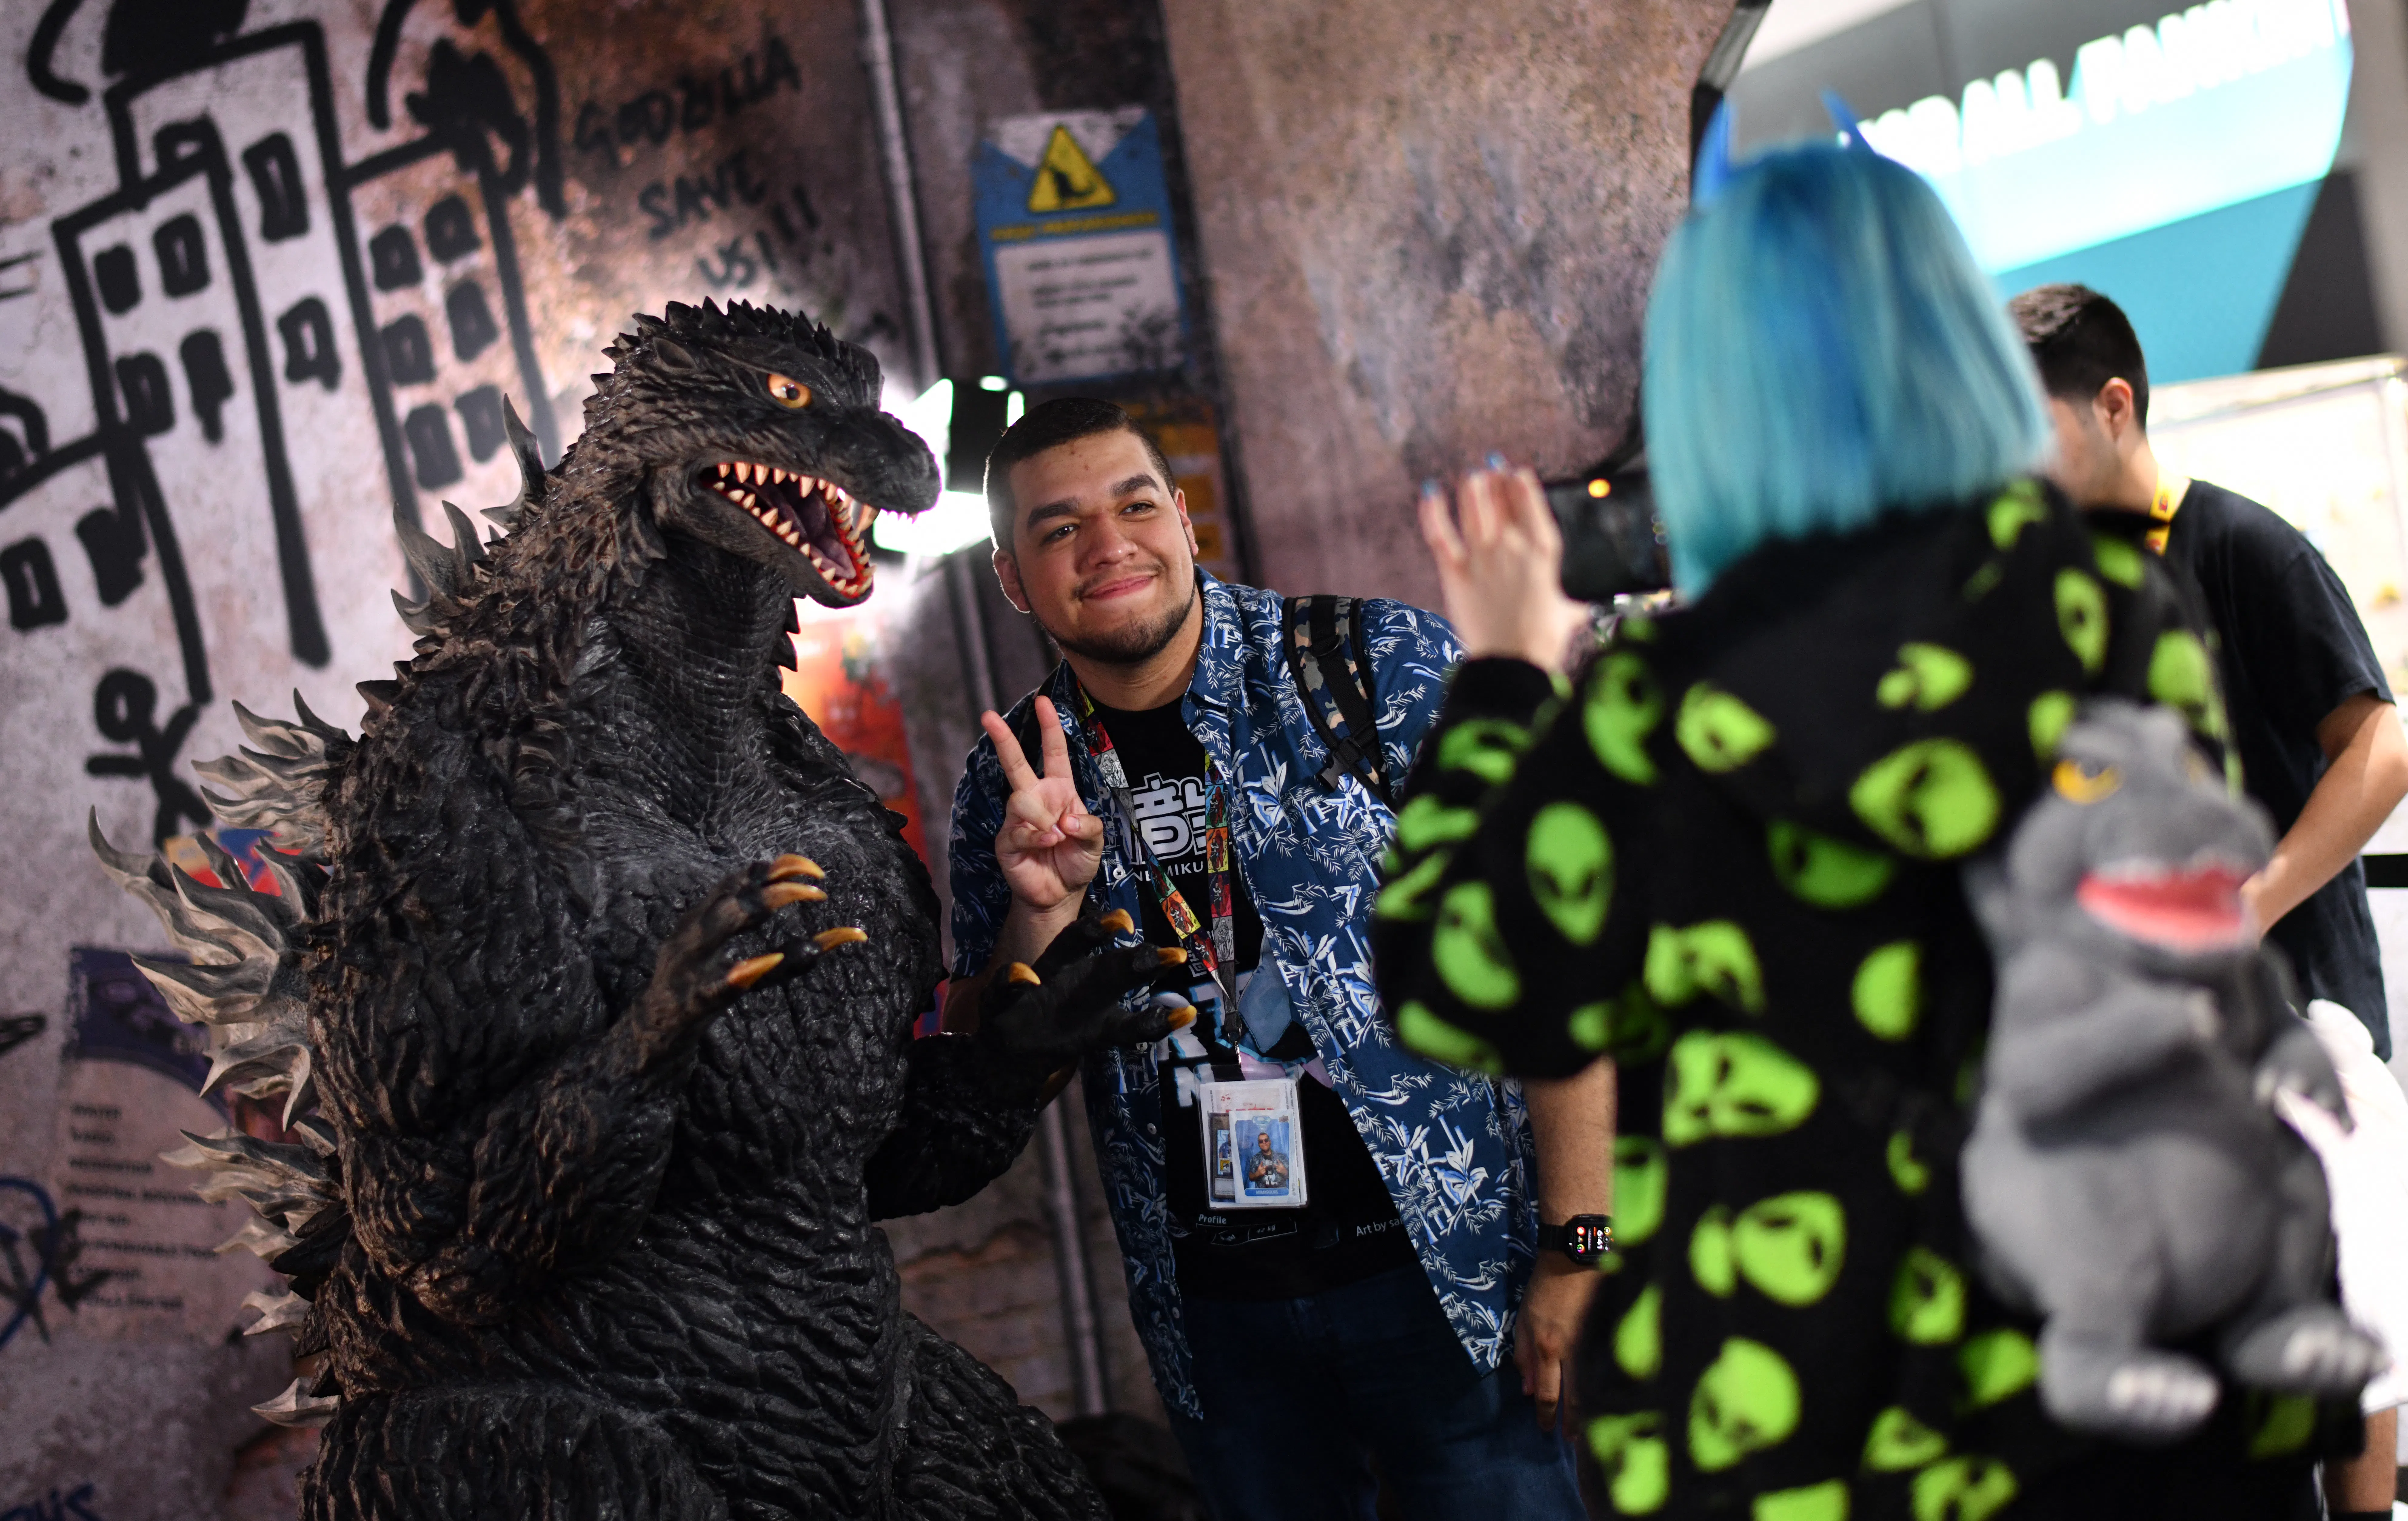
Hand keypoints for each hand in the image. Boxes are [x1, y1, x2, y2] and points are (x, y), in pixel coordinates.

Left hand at [976, 912, 1193, 1101]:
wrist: (1008, 1050)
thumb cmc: (1004, 1014)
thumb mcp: (996, 999)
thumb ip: (1006, 985)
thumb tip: (1023, 973)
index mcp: (1055, 963)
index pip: (1075, 939)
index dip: (1095, 928)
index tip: (1120, 922)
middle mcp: (1080, 977)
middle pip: (1111, 961)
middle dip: (1137, 953)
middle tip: (1165, 947)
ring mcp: (1094, 1004)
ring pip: (1124, 985)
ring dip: (1149, 971)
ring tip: (1175, 960)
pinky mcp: (1100, 1032)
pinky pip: (1131, 1029)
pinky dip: (1157, 1023)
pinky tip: (1184, 1015)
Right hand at [982, 696, 1104, 915]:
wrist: (1061, 894)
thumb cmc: (1077, 861)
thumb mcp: (1096, 841)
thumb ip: (1088, 825)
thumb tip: (1064, 819)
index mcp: (1059, 790)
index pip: (1052, 753)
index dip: (1049, 727)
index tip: (1044, 702)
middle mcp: (1035, 799)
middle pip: (1015, 764)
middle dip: (1003, 739)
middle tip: (988, 716)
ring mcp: (1018, 819)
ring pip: (1020, 801)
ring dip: (1042, 818)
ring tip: (1057, 836)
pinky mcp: (1007, 840)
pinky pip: (1017, 830)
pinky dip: (1036, 836)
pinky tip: (1049, 842)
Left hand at [1419, 461, 1590, 671]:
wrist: (1513, 663)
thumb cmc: (1542, 642)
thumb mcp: (1567, 616)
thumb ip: (1570, 605)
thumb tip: (1579, 609)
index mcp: (1543, 552)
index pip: (1530, 503)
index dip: (1521, 484)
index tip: (1516, 473)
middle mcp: (1513, 547)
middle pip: (1500, 499)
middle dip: (1493, 482)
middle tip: (1489, 472)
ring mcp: (1482, 557)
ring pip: (1473, 507)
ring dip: (1470, 488)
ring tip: (1470, 479)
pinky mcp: (1455, 573)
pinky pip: (1440, 533)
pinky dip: (1432, 510)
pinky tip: (1429, 491)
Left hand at [1514, 1252, 1601, 1430]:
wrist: (1576, 1257)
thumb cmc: (1546, 1286)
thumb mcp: (1524, 1319)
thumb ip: (1523, 1353)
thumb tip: (1525, 1388)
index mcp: (1548, 1348)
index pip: (1547, 1393)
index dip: (1547, 1415)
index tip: (1547, 1430)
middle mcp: (1572, 1352)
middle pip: (1575, 1398)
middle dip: (1573, 1422)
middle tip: (1572, 1440)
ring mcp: (1595, 1344)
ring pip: (1595, 1387)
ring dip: (1592, 1411)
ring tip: (1592, 1429)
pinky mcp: (1612, 1335)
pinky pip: (1610, 1367)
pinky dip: (1610, 1386)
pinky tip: (1611, 1398)